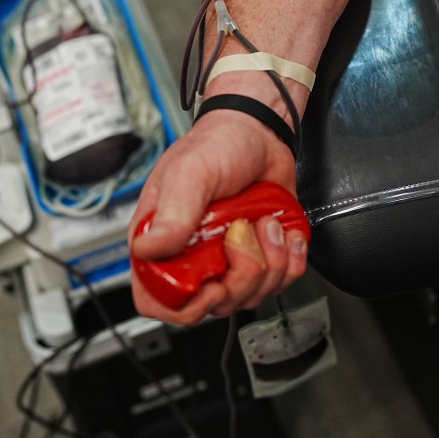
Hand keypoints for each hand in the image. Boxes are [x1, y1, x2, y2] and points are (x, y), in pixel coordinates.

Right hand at [128, 110, 308, 323]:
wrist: (260, 132)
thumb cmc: (218, 144)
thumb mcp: (191, 172)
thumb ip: (172, 213)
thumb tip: (148, 249)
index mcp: (162, 240)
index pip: (157, 300)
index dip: (185, 304)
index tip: (211, 282)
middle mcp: (193, 256)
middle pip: (212, 306)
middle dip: (240, 275)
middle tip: (242, 233)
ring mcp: (228, 258)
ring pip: (251, 296)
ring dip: (269, 260)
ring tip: (262, 221)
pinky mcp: (260, 255)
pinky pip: (281, 282)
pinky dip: (290, 258)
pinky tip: (281, 230)